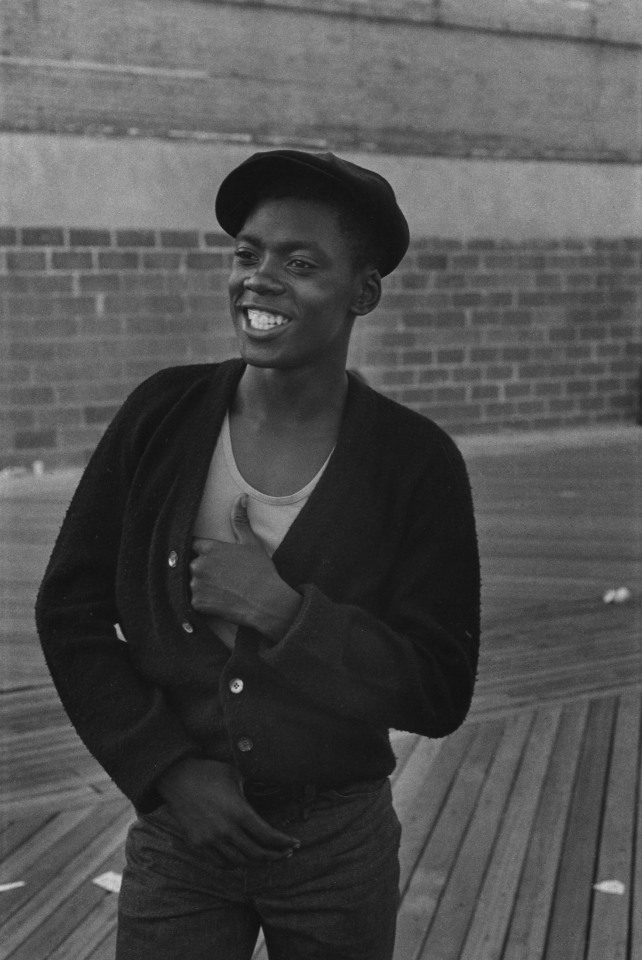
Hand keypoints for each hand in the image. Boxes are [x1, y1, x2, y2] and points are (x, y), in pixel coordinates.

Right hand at [157, 757, 299, 863]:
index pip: (268, 836)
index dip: (284, 842)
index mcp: (239, 811)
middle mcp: (226, 829)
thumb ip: (254, 785)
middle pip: (257, 854)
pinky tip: (243, 858)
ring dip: (257, 862)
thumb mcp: (236, 774)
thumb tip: (273, 783)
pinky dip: (235, 864)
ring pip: (240, 862)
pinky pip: (221, 863)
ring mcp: (211, 839)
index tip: (295, 844)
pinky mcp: (198, 844)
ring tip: (268, 857)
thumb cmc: (210, 771)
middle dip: (276, 856)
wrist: (177, 777)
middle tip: (286, 853)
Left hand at [190, 495, 301, 641]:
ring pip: (192, 583)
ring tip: (222, 590)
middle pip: (192, 564)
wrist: (266, 601)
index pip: (193, 544)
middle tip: (222, 577)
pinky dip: (204, 601)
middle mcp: (198, 564)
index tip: (212, 557)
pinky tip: (220, 600)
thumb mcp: (251, 542)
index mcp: (208, 548)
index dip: (202, 550)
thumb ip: (240, 520)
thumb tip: (241, 497)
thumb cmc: (260, 571)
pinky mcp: (197, 603)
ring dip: (202, 585)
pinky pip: (195, 601)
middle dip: (203, 569)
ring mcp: (196, 585)